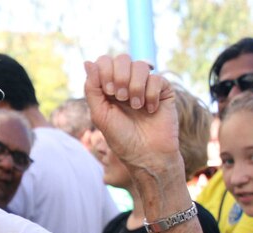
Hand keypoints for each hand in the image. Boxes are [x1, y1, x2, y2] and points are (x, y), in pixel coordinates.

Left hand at [84, 54, 178, 169]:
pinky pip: (157, 78)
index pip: (105, 61)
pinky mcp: (163, 91)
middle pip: (123, 58)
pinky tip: (150, 110)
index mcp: (109, 87)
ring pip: (141, 65)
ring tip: (136, 106)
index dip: (106, 70)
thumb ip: (92, 88)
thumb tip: (88, 62)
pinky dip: (151, 94)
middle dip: (120, 76)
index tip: (108, 91)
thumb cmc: (121, 138)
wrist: (146, 154)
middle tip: (120, 97)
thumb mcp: (99, 114)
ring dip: (135, 86)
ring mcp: (146, 86)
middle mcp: (127, 83)